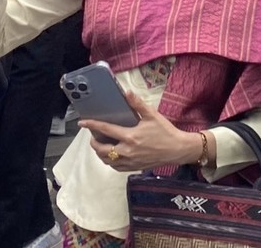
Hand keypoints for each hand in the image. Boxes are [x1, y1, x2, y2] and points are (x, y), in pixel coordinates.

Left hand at [83, 92, 200, 171]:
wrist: (177, 149)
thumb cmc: (165, 131)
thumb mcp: (153, 115)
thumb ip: (138, 104)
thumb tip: (127, 93)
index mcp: (130, 136)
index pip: (106, 130)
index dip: (92, 125)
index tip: (83, 122)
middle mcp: (126, 151)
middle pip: (101, 149)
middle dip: (93, 143)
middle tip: (93, 137)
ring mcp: (129, 161)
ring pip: (106, 160)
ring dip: (100, 153)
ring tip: (100, 146)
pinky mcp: (133, 167)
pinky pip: (115, 167)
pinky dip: (109, 161)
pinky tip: (112, 155)